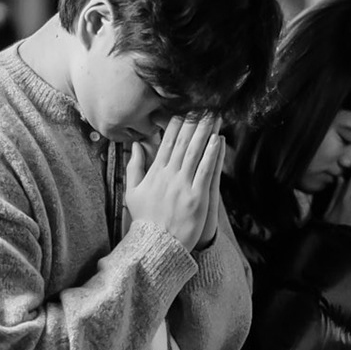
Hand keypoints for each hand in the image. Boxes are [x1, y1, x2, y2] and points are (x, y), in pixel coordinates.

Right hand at [126, 115, 223, 248]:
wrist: (156, 245)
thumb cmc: (145, 220)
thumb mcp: (132, 192)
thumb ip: (134, 167)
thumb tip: (136, 145)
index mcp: (155, 173)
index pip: (167, 142)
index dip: (177, 123)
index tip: (186, 108)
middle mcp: (169, 176)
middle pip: (184, 142)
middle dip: (194, 121)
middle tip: (204, 104)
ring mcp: (183, 186)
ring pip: (196, 153)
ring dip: (206, 132)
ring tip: (214, 116)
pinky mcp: (197, 197)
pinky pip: (205, 171)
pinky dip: (212, 155)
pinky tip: (218, 140)